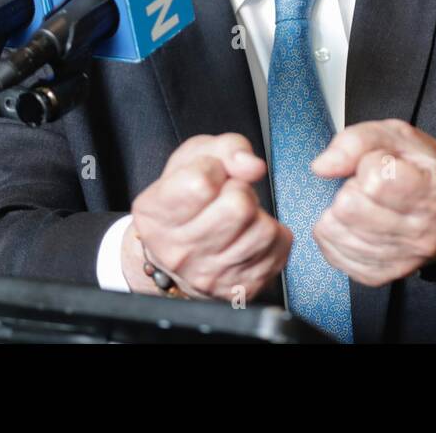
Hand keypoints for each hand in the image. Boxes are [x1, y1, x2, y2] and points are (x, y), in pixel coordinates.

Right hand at [125, 134, 291, 301]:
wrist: (180, 254)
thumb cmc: (187, 199)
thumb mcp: (195, 158)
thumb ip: (226, 148)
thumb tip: (254, 166)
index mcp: (156, 214)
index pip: (200, 183)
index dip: (213, 169)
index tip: (209, 176)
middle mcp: (179, 252)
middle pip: (238, 207)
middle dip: (241, 192)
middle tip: (228, 197)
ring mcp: (210, 276)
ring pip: (263, 230)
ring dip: (258, 215)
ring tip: (239, 219)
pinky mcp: (240, 287)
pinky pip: (279, 247)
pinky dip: (272, 235)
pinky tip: (250, 235)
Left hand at [310, 120, 435, 286]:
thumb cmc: (425, 171)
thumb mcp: (399, 137)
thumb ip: (358, 141)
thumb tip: (321, 167)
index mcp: (435, 191)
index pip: (375, 179)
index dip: (369, 165)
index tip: (382, 166)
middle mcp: (422, 233)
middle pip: (349, 207)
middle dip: (351, 188)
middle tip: (369, 186)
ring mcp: (401, 260)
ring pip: (336, 231)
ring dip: (340, 211)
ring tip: (364, 204)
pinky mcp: (379, 276)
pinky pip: (332, 252)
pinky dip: (335, 233)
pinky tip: (354, 223)